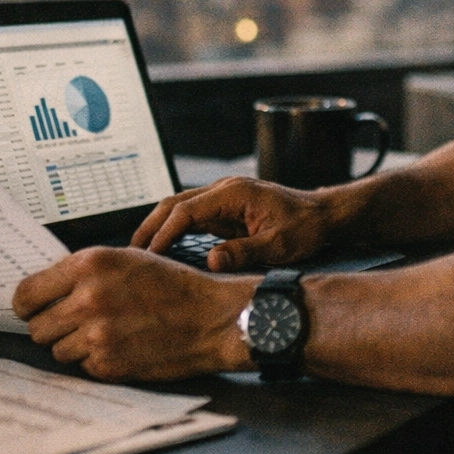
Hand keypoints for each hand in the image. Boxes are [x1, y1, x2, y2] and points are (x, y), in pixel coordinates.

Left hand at [12, 246, 254, 380]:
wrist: (211, 317)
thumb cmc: (172, 285)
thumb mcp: (127, 258)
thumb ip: (83, 271)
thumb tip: (44, 290)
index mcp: (89, 264)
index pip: (25, 294)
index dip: (29, 305)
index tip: (35, 309)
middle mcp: (88, 298)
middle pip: (36, 327)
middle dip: (53, 327)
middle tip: (78, 323)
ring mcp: (97, 334)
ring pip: (57, 350)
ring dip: (76, 345)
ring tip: (108, 332)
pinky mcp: (108, 364)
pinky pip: (82, 366)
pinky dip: (97, 360)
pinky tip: (122, 345)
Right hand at [130, 176, 336, 270]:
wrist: (323, 215)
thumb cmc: (305, 227)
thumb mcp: (279, 245)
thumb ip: (245, 252)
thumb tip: (212, 262)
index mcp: (233, 193)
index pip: (186, 210)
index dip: (164, 233)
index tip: (150, 255)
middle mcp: (224, 191)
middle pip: (174, 204)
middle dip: (150, 227)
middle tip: (130, 254)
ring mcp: (223, 198)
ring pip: (179, 208)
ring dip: (159, 227)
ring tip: (140, 254)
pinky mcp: (225, 210)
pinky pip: (192, 217)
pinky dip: (174, 230)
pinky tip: (164, 249)